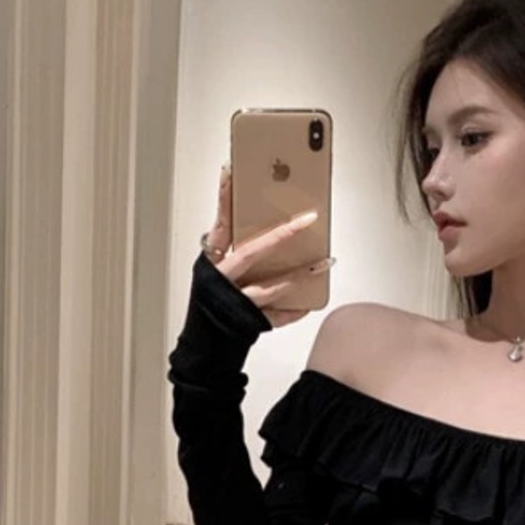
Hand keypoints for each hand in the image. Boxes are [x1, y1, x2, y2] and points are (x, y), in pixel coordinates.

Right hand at [202, 164, 334, 328]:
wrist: (201, 352)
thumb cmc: (210, 308)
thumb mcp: (213, 273)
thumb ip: (231, 249)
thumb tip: (267, 228)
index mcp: (211, 264)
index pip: (221, 224)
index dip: (225, 198)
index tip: (232, 171)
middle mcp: (221, 281)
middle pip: (252, 252)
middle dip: (281, 235)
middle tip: (308, 219)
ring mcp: (235, 303)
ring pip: (270, 286)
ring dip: (299, 275)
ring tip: (323, 263)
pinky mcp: (247, 323)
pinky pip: (276, 316)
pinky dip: (293, 310)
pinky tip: (309, 304)